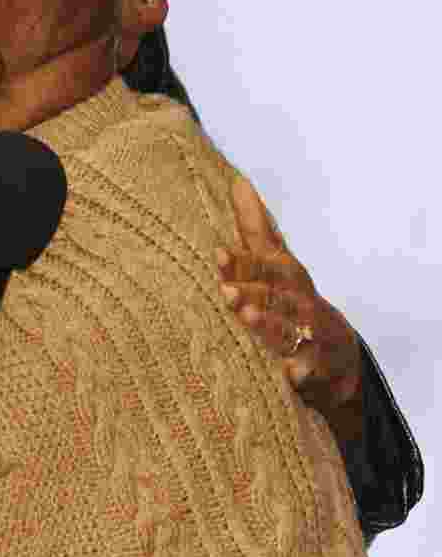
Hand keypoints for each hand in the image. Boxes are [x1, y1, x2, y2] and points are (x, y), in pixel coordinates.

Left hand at [217, 176, 362, 442]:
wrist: (338, 354)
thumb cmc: (294, 300)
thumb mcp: (277, 262)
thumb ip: (255, 228)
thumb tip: (237, 182)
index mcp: (288, 278)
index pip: (264, 265)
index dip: (242, 261)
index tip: (218, 254)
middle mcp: (300, 303)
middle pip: (276, 296)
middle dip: (252, 292)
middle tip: (225, 290)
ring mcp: (311, 337)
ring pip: (289, 330)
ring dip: (268, 324)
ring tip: (245, 318)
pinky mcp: (318, 370)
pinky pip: (309, 372)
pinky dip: (300, 373)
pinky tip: (288, 374)